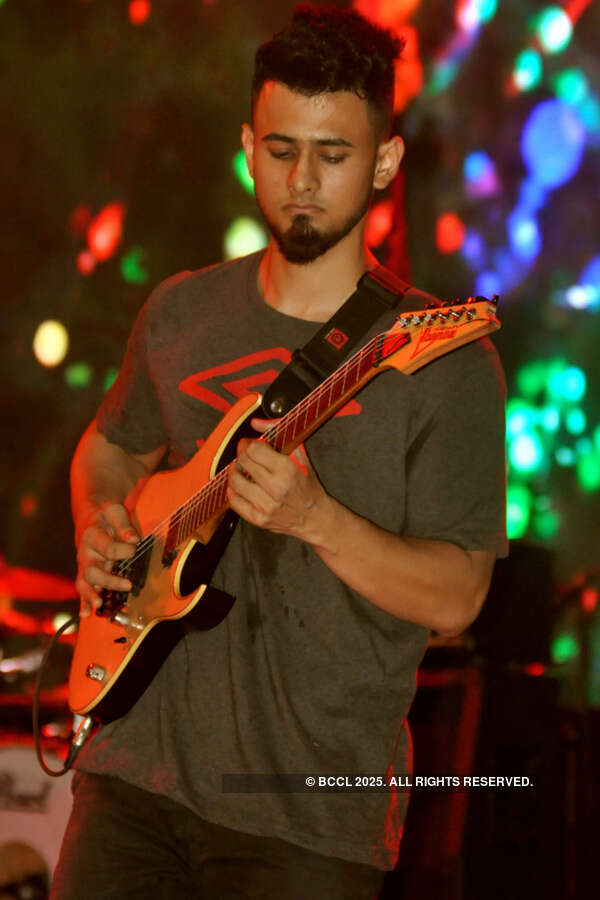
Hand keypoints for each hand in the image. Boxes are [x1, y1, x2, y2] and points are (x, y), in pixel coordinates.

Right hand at [75, 503, 138, 616]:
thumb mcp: (114, 512)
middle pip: (92, 570)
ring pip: (85, 582)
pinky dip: (83, 602)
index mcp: (91, 536)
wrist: (91, 517)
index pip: (107, 547)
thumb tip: (133, 539)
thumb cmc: (106, 516)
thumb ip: (123, 524)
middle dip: (109, 580)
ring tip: (98, 606)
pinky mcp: (86, 574)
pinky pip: (83, 588)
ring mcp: (85, 565)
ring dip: (91, 595)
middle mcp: (85, 553)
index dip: (122, 550)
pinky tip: (85, 614)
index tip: (135, 547)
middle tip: (128, 585)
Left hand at [226, 417, 331, 543]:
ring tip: (242, 471)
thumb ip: (281, 435)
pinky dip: (233, 492)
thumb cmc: (308, 487)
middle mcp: (276, 488)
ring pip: (235, 482)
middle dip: (241, 455)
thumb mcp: (301, 457)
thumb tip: (257, 423)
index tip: (249, 444)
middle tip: (245, 455)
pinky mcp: (259, 519)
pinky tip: (240, 488)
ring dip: (235, 473)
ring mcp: (266, 505)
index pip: (254, 450)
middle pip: (243, 463)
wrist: (315, 517)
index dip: (249, 444)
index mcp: (287, 470)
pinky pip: (234, 502)